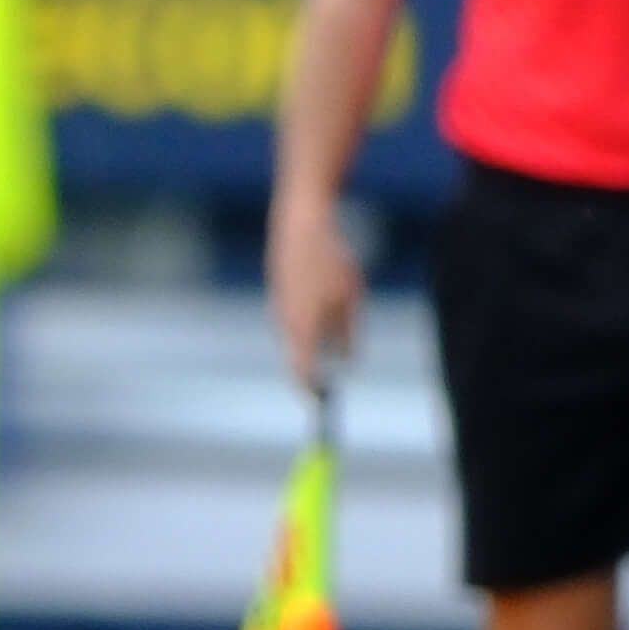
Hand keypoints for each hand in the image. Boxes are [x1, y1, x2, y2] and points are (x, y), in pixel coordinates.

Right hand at [264, 198, 360, 391]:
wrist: (301, 225)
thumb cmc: (332, 262)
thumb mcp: (351, 300)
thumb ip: (348, 335)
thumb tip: (347, 363)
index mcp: (303, 327)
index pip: (303, 372)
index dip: (311, 390)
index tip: (321, 403)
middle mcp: (284, 320)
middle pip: (296, 357)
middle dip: (309, 373)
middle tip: (323, 389)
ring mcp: (277, 305)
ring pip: (294, 337)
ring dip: (308, 347)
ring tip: (325, 343)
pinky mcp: (277, 290)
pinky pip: (291, 319)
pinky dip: (304, 327)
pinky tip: (317, 314)